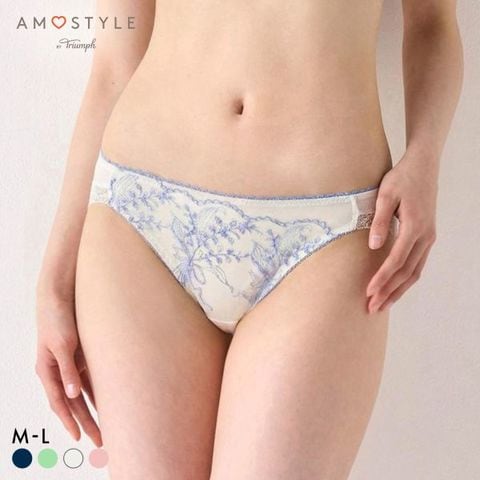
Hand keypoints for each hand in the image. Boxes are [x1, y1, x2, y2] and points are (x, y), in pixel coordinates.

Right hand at [35, 289, 101, 446]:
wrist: (60, 296)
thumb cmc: (57, 319)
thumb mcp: (62, 344)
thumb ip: (67, 369)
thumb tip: (73, 394)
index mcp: (48, 370)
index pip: (60, 402)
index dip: (69, 421)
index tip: (79, 437)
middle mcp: (58, 370)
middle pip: (72, 402)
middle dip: (86, 422)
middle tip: (100, 440)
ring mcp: (69, 364)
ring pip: (81, 393)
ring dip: (92, 409)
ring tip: (105, 426)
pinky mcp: (79, 355)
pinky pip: (88, 378)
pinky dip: (96, 390)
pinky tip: (108, 400)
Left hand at [366, 152, 437, 312]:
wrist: (423, 166)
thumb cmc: (402, 178)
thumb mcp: (386, 195)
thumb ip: (380, 221)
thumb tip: (373, 246)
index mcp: (415, 227)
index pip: (396, 261)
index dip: (382, 279)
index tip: (368, 292)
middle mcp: (425, 236)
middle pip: (407, 273)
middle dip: (389, 292)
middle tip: (372, 308)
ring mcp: (428, 238)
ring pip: (415, 272)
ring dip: (398, 290)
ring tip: (383, 304)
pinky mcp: (426, 236)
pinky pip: (418, 264)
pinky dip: (406, 279)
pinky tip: (395, 287)